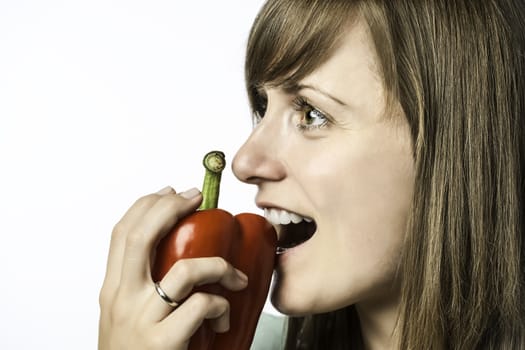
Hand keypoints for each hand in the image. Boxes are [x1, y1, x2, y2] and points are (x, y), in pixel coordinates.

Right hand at [98, 187, 248, 349]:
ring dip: (220, 267)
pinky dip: (221, 306)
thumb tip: (173, 257)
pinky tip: (223, 319)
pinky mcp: (164, 342)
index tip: (170, 192)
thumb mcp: (126, 316)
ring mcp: (142, 320)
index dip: (146, 205)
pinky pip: (203, 306)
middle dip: (171, 208)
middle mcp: (121, 300)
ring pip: (186, 270)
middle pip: (141, 236)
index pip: (121, 233)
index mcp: (112, 290)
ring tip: (236, 278)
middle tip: (197, 199)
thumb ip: (142, 286)